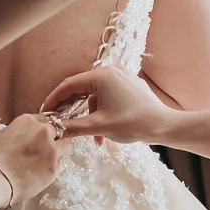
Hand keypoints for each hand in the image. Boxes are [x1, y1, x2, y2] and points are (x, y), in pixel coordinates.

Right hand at [0, 115, 61, 202]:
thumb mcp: (4, 135)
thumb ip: (20, 132)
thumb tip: (26, 137)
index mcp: (28, 120)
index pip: (45, 119)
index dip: (43, 129)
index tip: (42, 136)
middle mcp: (43, 131)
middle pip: (59, 130)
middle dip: (55, 138)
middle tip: (46, 148)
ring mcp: (52, 149)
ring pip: (67, 145)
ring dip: (60, 150)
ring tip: (48, 160)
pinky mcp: (55, 166)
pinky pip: (61, 163)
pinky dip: (55, 166)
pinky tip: (43, 171)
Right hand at [41, 66, 170, 143]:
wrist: (165, 126)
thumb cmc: (133, 123)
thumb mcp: (99, 126)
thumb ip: (72, 127)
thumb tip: (53, 129)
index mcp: (101, 76)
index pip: (68, 85)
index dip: (54, 99)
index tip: (44, 111)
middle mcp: (111, 71)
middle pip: (81, 89)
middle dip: (72, 110)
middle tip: (60, 123)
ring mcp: (121, 77)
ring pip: (95, 96)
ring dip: (90, 117)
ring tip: (94, 139)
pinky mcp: (129, 85)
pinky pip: (107, 97)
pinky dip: (102, 113)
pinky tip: (104, 133)